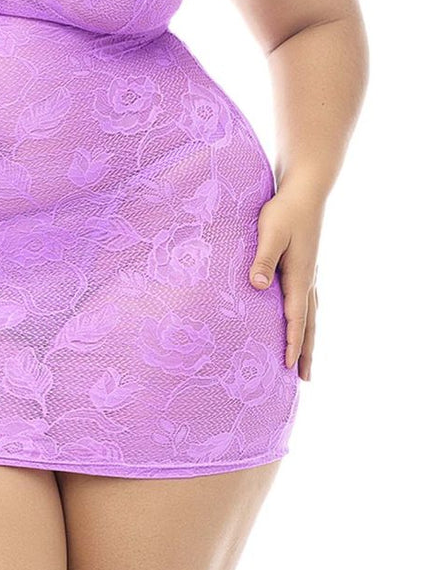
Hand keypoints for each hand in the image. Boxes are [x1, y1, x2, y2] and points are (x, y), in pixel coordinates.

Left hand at [248, 190, 323, 381]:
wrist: (305, 190)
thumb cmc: (284, 210)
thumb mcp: (271, 233)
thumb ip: (264, 259)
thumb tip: (258, 286)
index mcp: (299, 276)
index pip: (296, 318)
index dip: (292, 342)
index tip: (289, 367)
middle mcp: (308, 278)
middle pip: (308, 323)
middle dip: (305, 351)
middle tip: (305, 379)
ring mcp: (309, 272)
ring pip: (310, 313)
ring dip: (308, 337)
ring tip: (306, 358)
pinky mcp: (305, 264)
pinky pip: (307, 300)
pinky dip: (306, 317)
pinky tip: (300, 319)